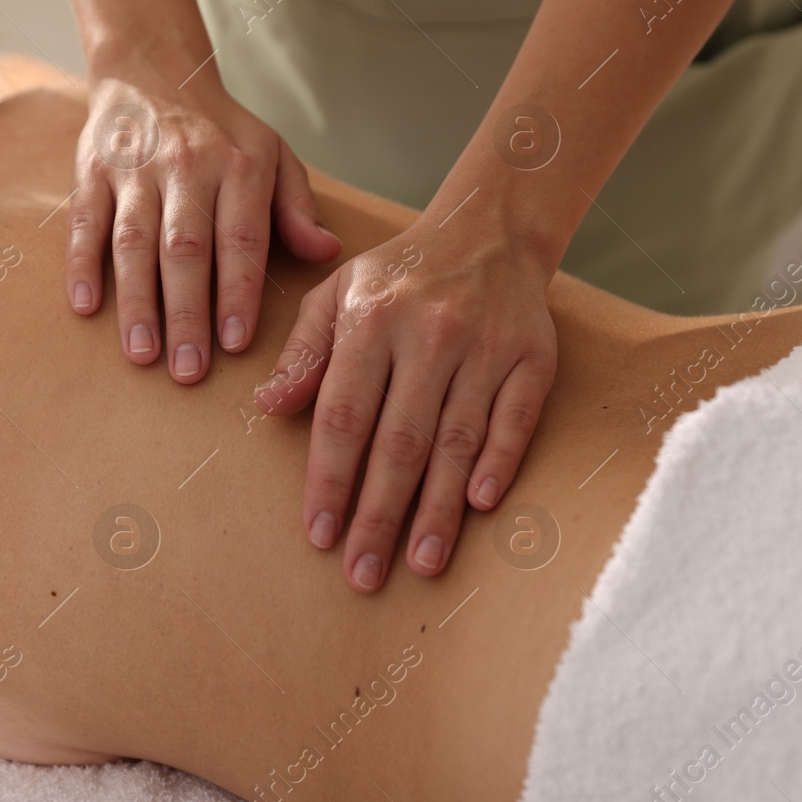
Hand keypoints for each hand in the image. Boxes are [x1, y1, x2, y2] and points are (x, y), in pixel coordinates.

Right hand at [68, 61, 341, 380]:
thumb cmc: (222, 131)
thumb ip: (298, 208)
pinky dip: (82, 265)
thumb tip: (327, 253)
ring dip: (137, 302)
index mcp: (240, 165)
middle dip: (187, 313)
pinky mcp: (92, 171)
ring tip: (142, 354)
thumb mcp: (274, 155)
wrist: (153, 72)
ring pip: (134, 242)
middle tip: (188, 370)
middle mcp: (187, 166)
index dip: (237, 292)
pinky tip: (85, 307)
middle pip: (185, 249)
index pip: (240, 239)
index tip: (236, 343)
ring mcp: (136, 169)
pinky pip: (85, 222)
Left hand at [253, 221, 558, 591]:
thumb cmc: (400, 276)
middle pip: (400, 441)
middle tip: (364, 573)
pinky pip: (515, 418)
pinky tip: (480, 505)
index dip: (329, 479)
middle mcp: (430, 334)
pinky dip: (499, 461)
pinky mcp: (533, 357)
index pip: (344, 415)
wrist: (490, 228)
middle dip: (379, 514)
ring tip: (422, 563)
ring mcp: (485, 347)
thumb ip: (303, 352)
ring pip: (458, 440)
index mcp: (372, 320)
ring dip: (438, 508)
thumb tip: (268, 405)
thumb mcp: (336, 294)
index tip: (319, 533)